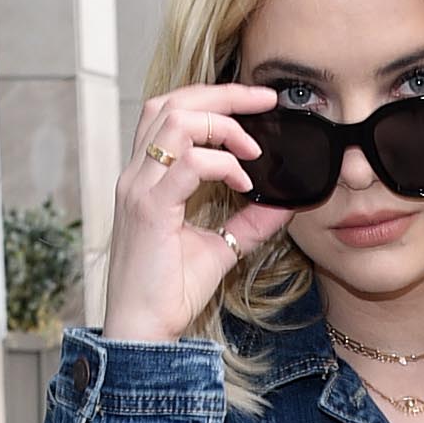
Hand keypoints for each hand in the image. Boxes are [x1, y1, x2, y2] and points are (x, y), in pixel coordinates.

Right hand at [100, 85, 292, 342]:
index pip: (173, 111)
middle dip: (224, 93)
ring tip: (253, 150)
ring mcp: (140, 188)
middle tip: (265, 100)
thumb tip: (286, 203)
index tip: (258, 102)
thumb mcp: (219, 248)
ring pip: (177, 120)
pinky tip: (244, 182)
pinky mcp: (150, 209)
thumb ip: (249, 223)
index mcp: (147, 177)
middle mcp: (137, 174)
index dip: (215, 97)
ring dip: (223, 125)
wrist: (142, 329)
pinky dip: (223, 164)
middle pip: (174, 101)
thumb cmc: (169, 292)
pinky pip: (190, 163)